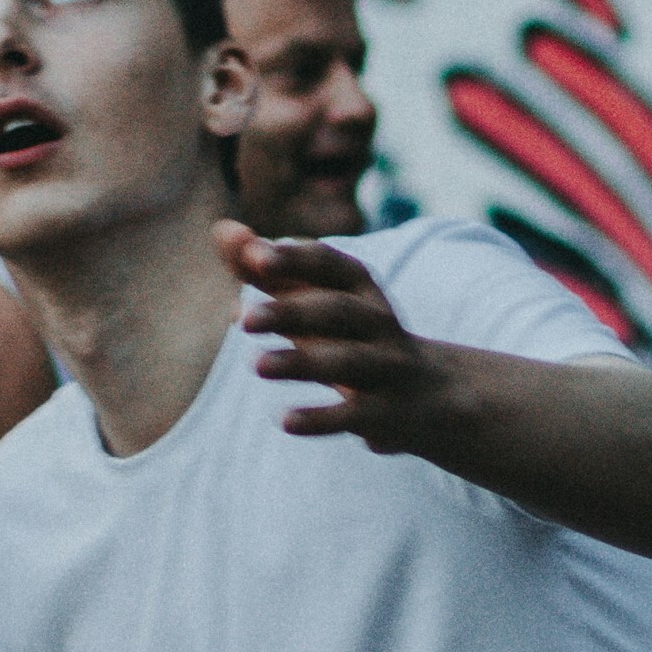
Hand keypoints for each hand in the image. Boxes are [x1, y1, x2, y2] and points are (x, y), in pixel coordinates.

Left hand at [217, 221, 452, 450]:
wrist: (430, 395)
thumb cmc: (354, 339)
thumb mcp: (315, 302)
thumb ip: (268, 270)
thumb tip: (221, 230)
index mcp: (360, 290)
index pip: (330, 264)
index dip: (295, 259)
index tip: (256, 257)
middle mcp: (378, 323)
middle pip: (336, 311)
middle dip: (292, 312)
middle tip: (246, 320)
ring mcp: (387, 368)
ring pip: (346, 361)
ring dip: (300, 362)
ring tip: (256, 365)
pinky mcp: (387, 413)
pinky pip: (355, 414)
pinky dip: (321, 418)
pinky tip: (285, 421)